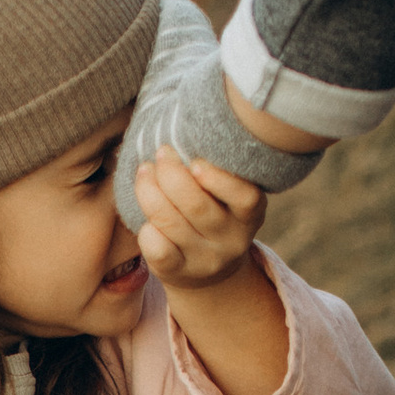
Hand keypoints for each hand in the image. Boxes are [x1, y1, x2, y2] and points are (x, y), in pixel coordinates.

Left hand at [132, 147, 267, 291]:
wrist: (211, 273)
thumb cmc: (215, 212)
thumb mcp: (228, 195)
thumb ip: (215, 167)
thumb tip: (177, 121)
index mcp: (250, 215)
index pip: (245, 197)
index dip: (219, 179)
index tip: (196, 161)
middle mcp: (232, 240)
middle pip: (197, 206)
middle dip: (171, 174)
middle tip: (161, 153)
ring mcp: (205, 259)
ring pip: (170, 222)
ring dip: (149, 191)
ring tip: (144, 171)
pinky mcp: (179, 273)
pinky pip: (156, 248)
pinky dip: (145, 228)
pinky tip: (144, 217)